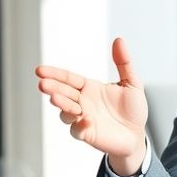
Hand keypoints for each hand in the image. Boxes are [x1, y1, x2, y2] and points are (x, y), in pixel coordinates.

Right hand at [36, 37, 148, 174]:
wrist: (137, 136)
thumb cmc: (133, 110)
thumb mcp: (131, 83)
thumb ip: (124, 63)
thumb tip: (119, 40)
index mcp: (89, 88)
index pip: (68, 79)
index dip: (55, 74)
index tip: (40, 70)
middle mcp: (82, 102)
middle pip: (62, 93)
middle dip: (52, 89)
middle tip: (43, 85)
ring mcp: (82, 119)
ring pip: (65, 112)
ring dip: (62, 105)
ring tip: (57, 99)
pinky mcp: (87, 134)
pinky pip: (77, 130)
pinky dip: (79, 126)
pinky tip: (86, 120)